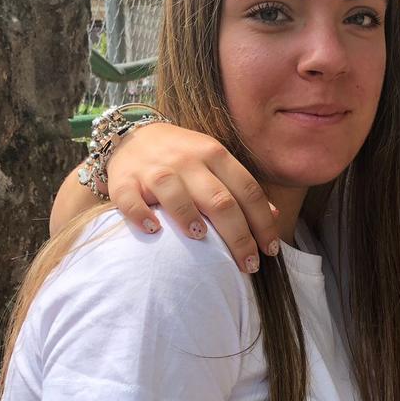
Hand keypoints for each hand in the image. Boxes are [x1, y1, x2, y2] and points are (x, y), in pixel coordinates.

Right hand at [105, 124, 280, 271]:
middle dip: (238, 237)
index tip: (270, 250)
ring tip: (202, 240)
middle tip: (248, 265)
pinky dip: (141, 216)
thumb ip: (242, 187)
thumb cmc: (182, 158)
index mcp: (215, 155)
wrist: (133, 135)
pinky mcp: (124, 181)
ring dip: (190, 219)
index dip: (262, 223)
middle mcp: (188, 160)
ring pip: (176, 195)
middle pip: (220, 201)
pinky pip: (131, 200)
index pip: (247, 191)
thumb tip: (274, 216)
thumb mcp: (216, 163)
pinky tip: (153, 231)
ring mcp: (155, 170)